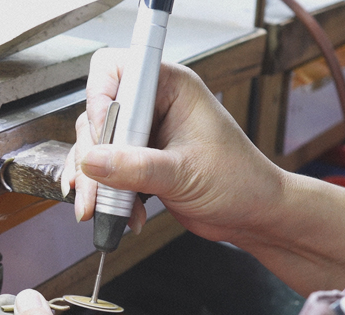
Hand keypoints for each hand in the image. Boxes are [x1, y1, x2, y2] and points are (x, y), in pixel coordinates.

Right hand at [61, 48, 286, 243]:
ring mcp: (143, 134)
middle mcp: (153, 105)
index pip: (115, 70)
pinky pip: (104, 170)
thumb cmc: (239, 181)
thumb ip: (136, 166)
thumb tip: (92, 161)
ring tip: (102, 209)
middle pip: (97, 114)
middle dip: (92, 155)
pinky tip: (123, 213)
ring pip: (95, 146)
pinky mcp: (137, 161)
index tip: (102, 136)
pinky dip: (104, 193)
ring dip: (93, 180)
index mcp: (171, 87)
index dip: (99, 98)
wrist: (252, 214)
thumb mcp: (185, 173)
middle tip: (96, 189)